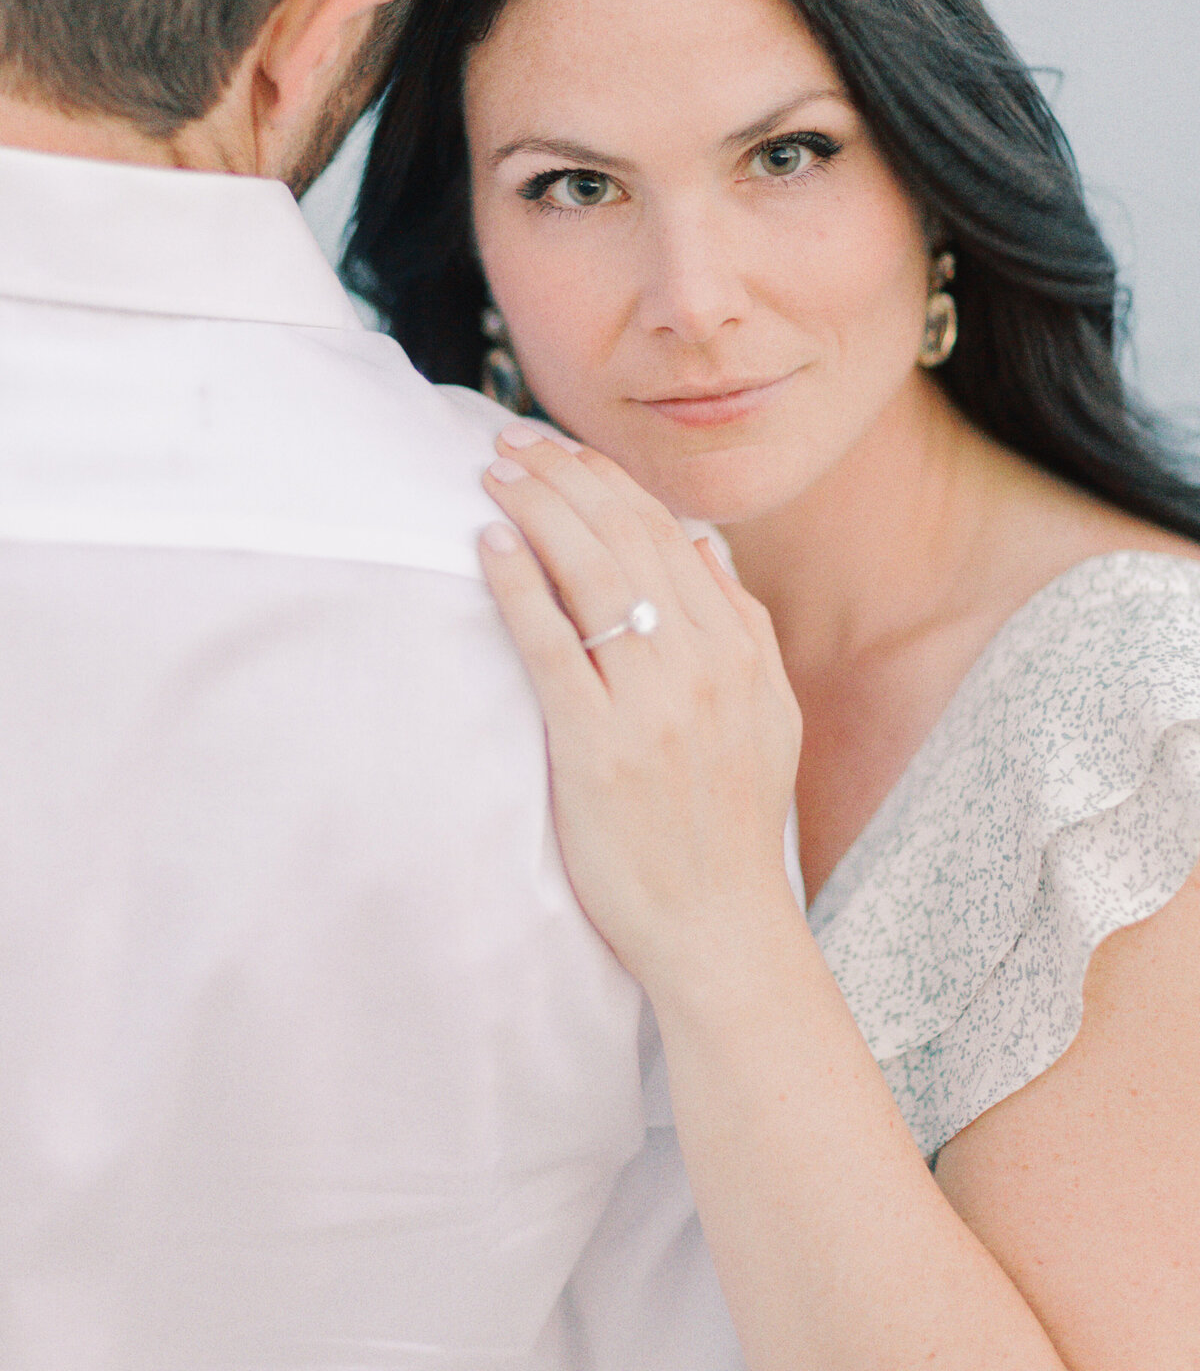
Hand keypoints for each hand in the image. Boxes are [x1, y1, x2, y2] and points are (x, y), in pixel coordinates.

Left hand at [479, 423, 802, 1000]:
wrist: (720, 926)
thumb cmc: (732, 822)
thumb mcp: (769, 714)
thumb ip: (744, 625)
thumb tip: (705, 546)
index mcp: (740, 651)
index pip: (667, 535)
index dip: (609, 483)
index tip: (563, 452)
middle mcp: (702, 665)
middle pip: (625, 539)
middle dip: (564, 478)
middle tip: (511, 443)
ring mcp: (652, 705)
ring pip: (591, 576)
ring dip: (537, 511)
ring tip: (494, 475)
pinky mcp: (598, 748)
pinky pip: (552, 647)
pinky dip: (520, 587)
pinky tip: (490, 545)